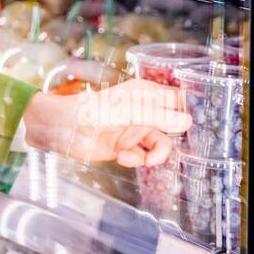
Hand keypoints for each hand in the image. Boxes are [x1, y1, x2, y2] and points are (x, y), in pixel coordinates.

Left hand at [20, 79, 190, 166]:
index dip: (185, 110)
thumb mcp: (126, 113)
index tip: (192, 126)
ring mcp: (134, 129)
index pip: (175, 98)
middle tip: (159, 151)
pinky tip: (122, 157)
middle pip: (171, 126)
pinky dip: (135, 159)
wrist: (61, 130)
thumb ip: (157, 117)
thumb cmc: (88, 111)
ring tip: (144, 160)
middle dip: (168, 140)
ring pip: (159, 145)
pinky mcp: (124, 146)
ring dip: (153, 155)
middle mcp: (142, 110)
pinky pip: (142, 156)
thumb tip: (187, 122)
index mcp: (143, 93)